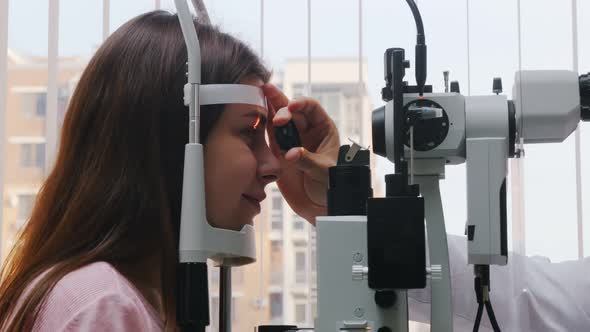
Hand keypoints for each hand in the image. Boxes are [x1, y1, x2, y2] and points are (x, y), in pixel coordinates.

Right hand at [263, 84, 339, 224]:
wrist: (317, 204)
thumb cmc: (329, 186)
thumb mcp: (323, 172)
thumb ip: (307, 160)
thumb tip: (290, 153)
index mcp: (323, 129)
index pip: (312, 109)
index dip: (301, 104)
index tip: (292, 107)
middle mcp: (306, 130)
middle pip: (292, 110)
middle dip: (281, 105)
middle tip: (271, 103)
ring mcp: (291, 139)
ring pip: (278, 118)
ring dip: (269, 107)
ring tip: (259, 94)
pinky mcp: (278, 149)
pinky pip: (269, 133)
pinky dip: (262, 123)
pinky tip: (255, 113)